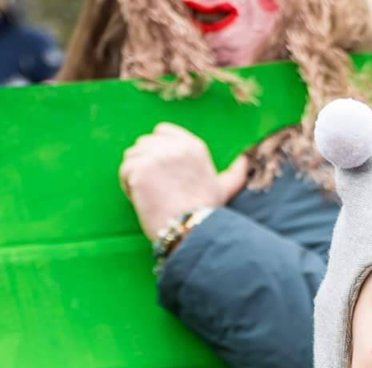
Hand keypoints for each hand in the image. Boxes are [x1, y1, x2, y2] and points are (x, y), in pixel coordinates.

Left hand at [118, 123, 248, 237]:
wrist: (193, 232)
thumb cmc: (207, 213)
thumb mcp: (224, 188)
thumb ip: (234, 173)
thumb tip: (247, 160)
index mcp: (192, 146)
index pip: (161, 131)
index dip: (157, 151)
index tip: (164, 173)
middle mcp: (174, 146)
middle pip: (143, 144)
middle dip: (145, 165)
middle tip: (159, 190)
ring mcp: (155, 156)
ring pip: (131, 158)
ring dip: (135, 177)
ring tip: (152, 197)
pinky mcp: (138, 170)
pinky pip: (124, 172)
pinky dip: (128, 188)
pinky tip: (144, 202)